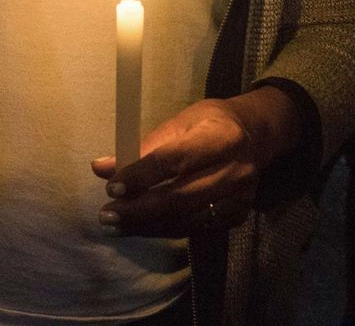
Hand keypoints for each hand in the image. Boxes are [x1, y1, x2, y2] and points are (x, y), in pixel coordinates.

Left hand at [90, 87, 298, 237]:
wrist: (254, 135)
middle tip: (107, 216)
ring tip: (116, 226)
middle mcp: (236, 169)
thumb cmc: (207, 124)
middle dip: (139, 210)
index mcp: (220, 136)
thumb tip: (101, 167)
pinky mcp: (238, 216)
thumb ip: (142, 147)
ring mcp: (241, 197)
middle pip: (181, 197)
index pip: (174, 160)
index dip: (141, 176)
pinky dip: (164, 229)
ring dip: (147, 225)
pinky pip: (195, 228)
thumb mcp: (177, 124)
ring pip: (187, 219)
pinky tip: (140, 227)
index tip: (111, 188)